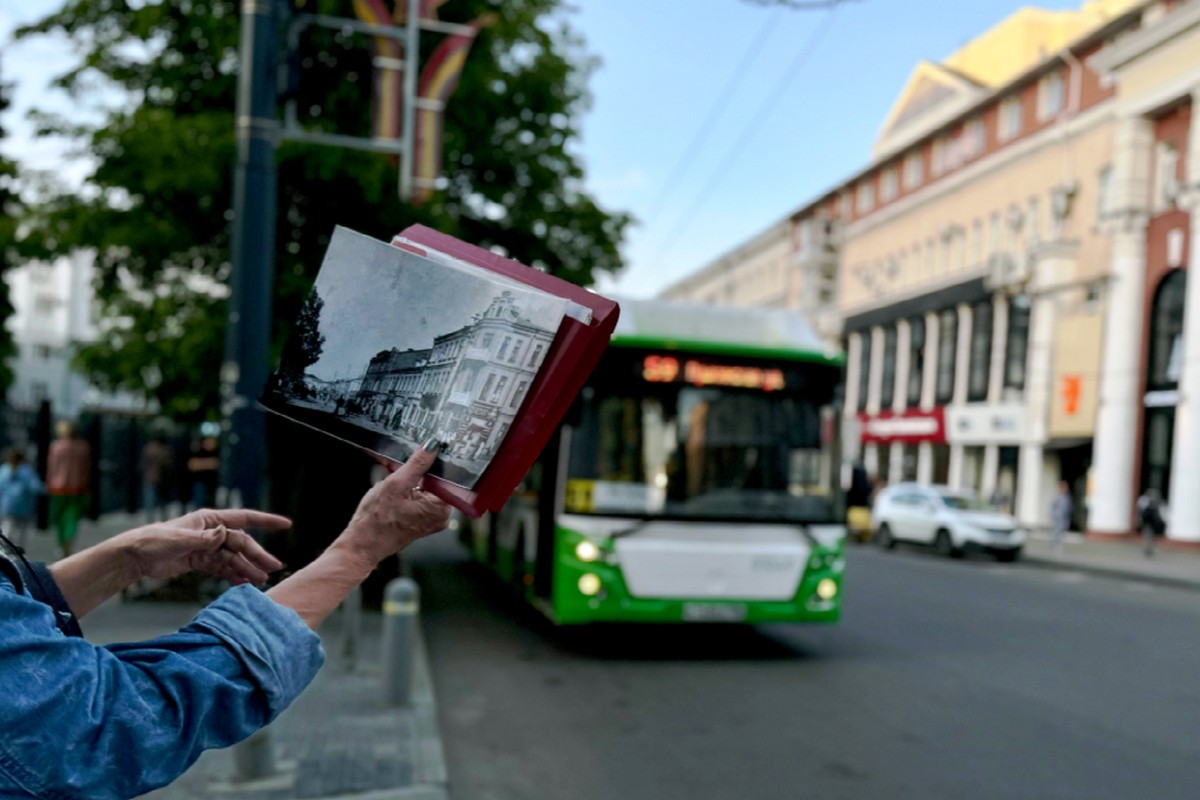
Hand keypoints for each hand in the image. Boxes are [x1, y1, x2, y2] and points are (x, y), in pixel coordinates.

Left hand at [121, 509, 291, 585]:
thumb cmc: (152, 542)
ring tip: (260, 582)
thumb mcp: (178, 539)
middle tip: (274, 568)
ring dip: (247, 569)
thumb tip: (224, 532)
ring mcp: (206, 547)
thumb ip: (203, 538)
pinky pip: (222, 568)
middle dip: (258, 555)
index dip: (266, 521)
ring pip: (233, 558)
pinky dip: (232, 576)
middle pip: (241, 543)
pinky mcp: (200, 561)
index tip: (286, 524)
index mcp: (209, 520)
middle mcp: (211, 532)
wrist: (133, 558)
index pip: (243, 518)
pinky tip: (243, 584)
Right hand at [333, 445, 450, 567]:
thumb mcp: (396, 484)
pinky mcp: (422, 520)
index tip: (426, 449)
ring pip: (427, 488)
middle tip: (404, 464)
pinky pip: (420, 497)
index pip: (447, 475)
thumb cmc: (377, 520)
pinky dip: (409, 489)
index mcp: (441, 507)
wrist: (362, 545)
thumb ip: (417, 464)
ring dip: (413, 479)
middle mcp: (442, 515)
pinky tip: (395, 485)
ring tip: (396, 475)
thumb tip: (432, 446)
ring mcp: (432, 519)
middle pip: (437, 481)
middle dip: (421, 470)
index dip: (435, 461)